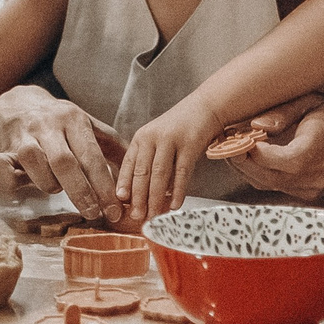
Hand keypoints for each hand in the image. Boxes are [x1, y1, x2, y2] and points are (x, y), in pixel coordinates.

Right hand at [0, 86, 126, 222]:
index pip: (91, 156)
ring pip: (35, 164)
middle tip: (94, 214)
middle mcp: (46, 126)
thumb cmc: (56, 123)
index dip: (104, 186)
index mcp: (72, 119)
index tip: (115, 210)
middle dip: (82, 192)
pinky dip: (12, 182)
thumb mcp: (84, 125)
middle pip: (64, 162)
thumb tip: (137, 167)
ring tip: (57, 190)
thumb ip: (110, 145)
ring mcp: (21, 137)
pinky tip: (23, 184)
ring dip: (48, 185)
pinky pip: (1, 169)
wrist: (13, 106)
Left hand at [117, 100, 217, 226]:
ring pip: (159, 174)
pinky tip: (175, 204)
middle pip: (142, 172)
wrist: (205, 108)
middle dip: (138, 197)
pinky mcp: (189, 144)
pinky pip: (182, 172)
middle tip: (137, 216)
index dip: (123, 183)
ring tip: (153, 215)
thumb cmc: (180, 128)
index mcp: (141, 138)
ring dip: (155, 198)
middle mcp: (153, 138)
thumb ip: (149, 162)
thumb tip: (142, 194)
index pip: (128, 163)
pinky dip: (177, 191)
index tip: (119, 201)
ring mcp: (171, 140)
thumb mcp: (158, 140)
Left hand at [236, 94, 323, 202]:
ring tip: (233, 146)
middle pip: (263, 175)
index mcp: (313, 151)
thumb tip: (255, 125)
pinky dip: (258, 172)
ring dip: (246, 167)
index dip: (248, 148)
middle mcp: (311, 177)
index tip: (234, 133)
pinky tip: (251, 156)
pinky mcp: (304, 195)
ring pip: (265, 184)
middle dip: (240, 159)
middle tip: (225, 141)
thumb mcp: (314, 102)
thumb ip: (283, 112)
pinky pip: (273, 187)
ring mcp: (308, 190)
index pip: (271, 159)